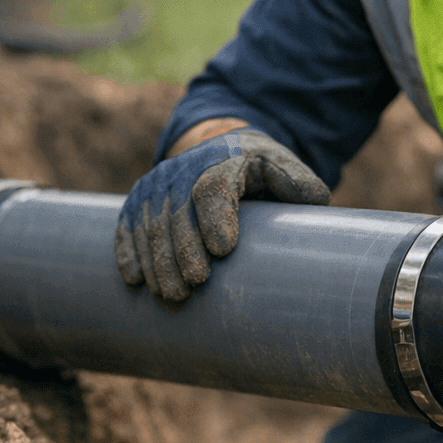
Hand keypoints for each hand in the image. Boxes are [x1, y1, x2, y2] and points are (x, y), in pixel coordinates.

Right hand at [115, 129, 329, 301]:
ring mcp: (159, 181)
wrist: (221, 147)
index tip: (223, 251)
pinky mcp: (140, 197)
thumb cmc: (261, 170)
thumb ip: (301, 185)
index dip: (216, 217)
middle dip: (183, 251)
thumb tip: (313, 202)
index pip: (215, 186)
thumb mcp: (286, 168)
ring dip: (158, 261)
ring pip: (151, 222)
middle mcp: (186, 167)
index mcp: (226, 160)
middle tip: (194, 286)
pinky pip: (128, 224)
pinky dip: (128, 251)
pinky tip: (134, 279)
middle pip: (178, 210)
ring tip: (170, 295)